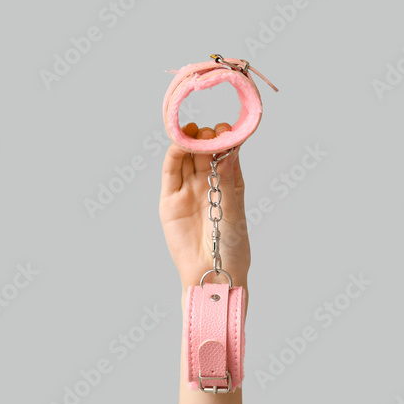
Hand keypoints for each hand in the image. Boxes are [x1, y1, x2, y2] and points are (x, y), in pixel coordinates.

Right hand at [159, 123, 249, 291]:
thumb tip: (229, 148)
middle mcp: (208, 183)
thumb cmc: (231, 245)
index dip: (226, 139)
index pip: (226, 153)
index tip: (228, 130)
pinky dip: (174, 154)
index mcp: (229, 183)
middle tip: (210, 133)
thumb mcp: (232, 209)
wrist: (213, 273)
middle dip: (207, 137)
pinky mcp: (170, 199)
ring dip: (190, 141)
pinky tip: (180, 142)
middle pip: (205, 151)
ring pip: (186, 157)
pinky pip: (170, 171)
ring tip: (194, 132)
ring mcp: (188, 190)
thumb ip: (226, 179)